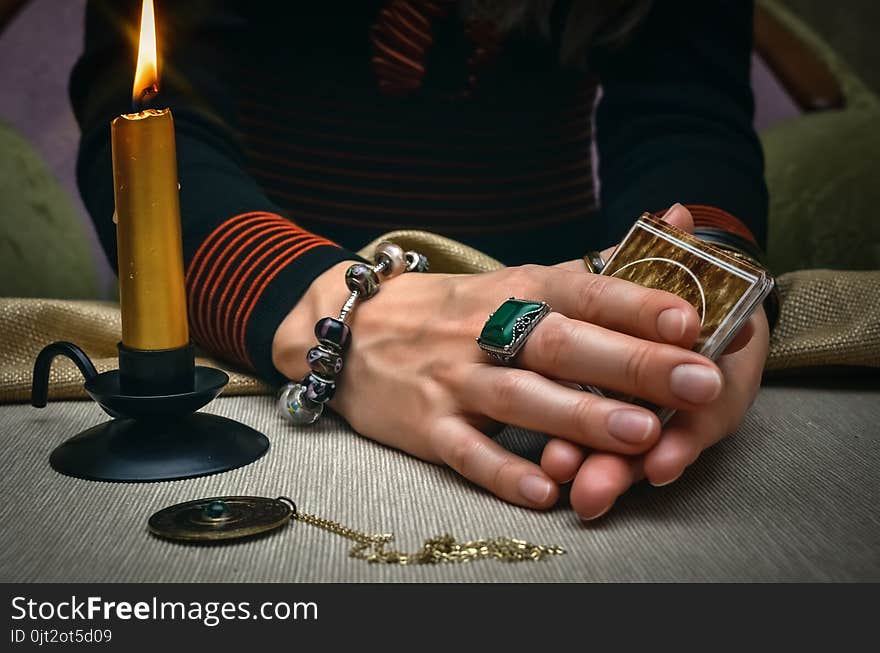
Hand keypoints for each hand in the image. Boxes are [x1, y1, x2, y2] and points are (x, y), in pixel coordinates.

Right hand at [272, 207, 722, 509]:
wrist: (352, 330)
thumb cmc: (451, 309)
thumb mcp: (513, 281)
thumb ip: (590, 269)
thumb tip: (670, 223)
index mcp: (515, 291)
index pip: (582, 291)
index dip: (636, 304)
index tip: (691, 319)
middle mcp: (486, 332)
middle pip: (561, 345)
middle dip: (631, 362)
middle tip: (698, 381)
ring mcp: (453, 380)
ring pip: (520, 399)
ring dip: (579, 416)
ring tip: (641, 434)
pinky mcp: (425, 426)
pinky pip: (465, 452)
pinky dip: (502, 472)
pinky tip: (545, 492)